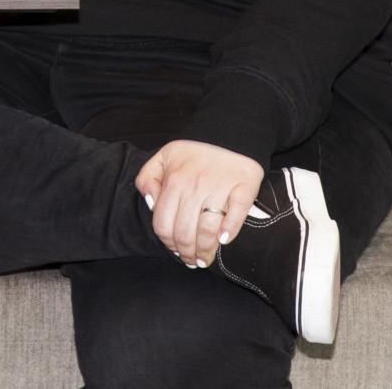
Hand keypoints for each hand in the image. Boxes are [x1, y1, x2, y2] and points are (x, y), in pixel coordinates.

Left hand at [137, 139, 262, 268]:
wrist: (230, 130)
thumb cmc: (194, 150)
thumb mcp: (163, 157)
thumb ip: (147, 178)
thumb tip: (152, 204)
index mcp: (173, 180)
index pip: (163, 225)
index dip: (167, 244)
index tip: (175, 251)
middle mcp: (194, 185)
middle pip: (185, 233)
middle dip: (186, 254)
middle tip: (191, 261)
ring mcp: (219, 187)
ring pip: (207, 231)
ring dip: (205, 251)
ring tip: (204, 259)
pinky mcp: (244, 187)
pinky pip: (235, 216)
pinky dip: (229, 232)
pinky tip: (224, 241)